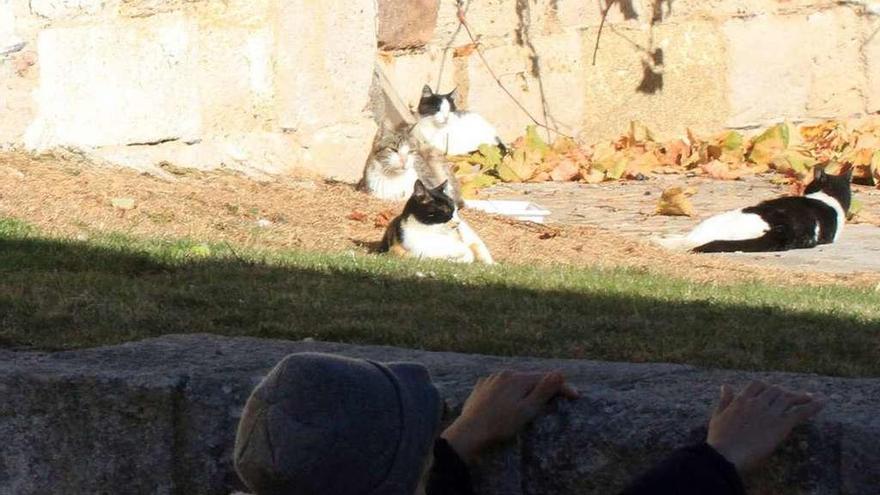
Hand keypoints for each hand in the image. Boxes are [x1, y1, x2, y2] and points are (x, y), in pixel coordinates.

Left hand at [441, 371, 578, 462]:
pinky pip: (500, 387)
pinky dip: (508, 393)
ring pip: (514, 382)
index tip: (575, 396)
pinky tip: (507, 402)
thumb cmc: (501, 424)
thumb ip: (544, 391)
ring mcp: (490, 380)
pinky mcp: (480, 388)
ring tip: (530, 402)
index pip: (546, 378)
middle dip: (543, 388)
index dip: (562, 387)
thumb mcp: (527, 410)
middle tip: (556, 399)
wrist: (469, 432)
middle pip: (530, 379)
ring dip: (524, 390)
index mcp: (518, 378)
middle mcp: (504, 373)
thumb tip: (560, 372)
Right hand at [707, 381, 825, 472]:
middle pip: (775, 390)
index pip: (758, 385)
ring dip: (801, 397)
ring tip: (811, 397)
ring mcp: (770, 413)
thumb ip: (724, 400)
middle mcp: (757, 402)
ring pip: (788, 398)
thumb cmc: (719, 439)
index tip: (773, 391)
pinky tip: (823, 402)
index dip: (767, 387)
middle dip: (785, 392)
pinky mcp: (781, 425)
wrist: (726, 454)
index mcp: (742, 400)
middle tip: (794, 397)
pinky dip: (813, 406)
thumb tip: (725, 385)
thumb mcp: (718, 416)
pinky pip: (800, 412)